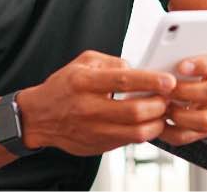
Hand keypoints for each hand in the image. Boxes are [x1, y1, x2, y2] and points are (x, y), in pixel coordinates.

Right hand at [18, 50, 176, 155]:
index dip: (150, 81)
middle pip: (134, 111)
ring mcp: (93, 130)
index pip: (124, 81)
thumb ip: (112, 61)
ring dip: (156, 122)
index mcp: (84, 82)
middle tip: (168, 97)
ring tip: (162, 112)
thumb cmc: (63, 86)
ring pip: (135, 132)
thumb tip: (136, 69)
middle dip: (159, 104)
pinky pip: (128, 141)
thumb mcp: (83, 62)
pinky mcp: (98, 145)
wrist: (38, 117)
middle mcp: (88, 108)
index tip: (168, 81)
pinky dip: (144, 132)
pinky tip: (148, 122)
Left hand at [159, 50, 206, 145]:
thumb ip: (191, 53)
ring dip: (180, 115)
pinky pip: (189, 136)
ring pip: (206, 120)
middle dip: (186, 91)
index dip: (201, 65)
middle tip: (166, 88)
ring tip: (163, 107)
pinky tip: (159, 121)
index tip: (180, 66)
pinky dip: (170, 131)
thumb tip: (163, 58)